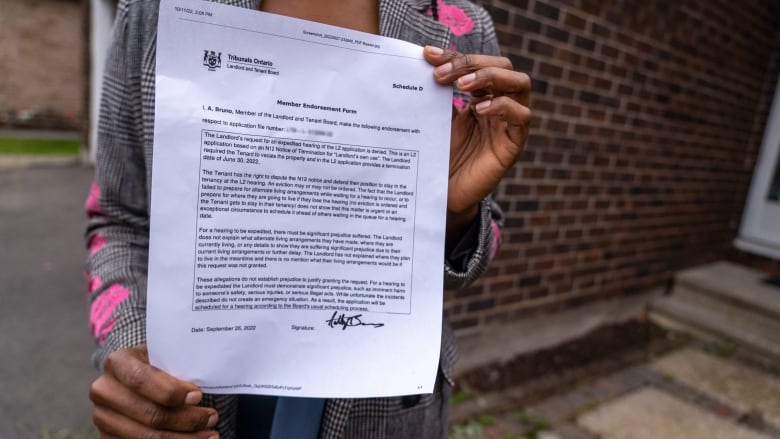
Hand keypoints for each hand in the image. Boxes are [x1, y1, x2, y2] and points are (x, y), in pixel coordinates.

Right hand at [89, 344, 218, 437]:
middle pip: (150, 414)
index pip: (141, 380)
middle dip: (188, 419)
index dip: (172, 392)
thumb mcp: (163, 355)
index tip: (198, 396)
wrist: (132, 376)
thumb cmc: (156, 363)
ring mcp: (103, 418)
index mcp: (117, 363)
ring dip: (184, 438)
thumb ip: (177, 365)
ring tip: (209, 434)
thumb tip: (206, 383)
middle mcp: (104, 391)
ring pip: (148, 437)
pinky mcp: (108, 438)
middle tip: (212, 418)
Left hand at [423, 46, 530, 241]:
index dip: (454, 56)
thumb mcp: (436, 120)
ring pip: (520, 83)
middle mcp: (499, 103)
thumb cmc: (440, 156)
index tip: (427, 55)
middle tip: (444, 74)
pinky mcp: (515, 143)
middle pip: (503, 65)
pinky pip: (523, 116)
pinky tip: (480, 109)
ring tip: (463, 85)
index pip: (476, 64)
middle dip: (473, 63)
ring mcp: (509, 122)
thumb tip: (423, 62)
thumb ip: (436, 94)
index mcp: (481, 95)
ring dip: (491, 77)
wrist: (443, 193)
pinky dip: (504, 106)